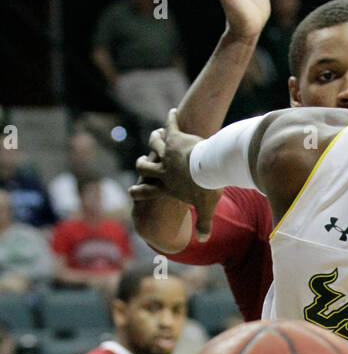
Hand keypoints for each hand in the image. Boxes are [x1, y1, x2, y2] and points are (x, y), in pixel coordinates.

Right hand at [133, 110, 218, 240]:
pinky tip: (173, 113)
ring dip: (155, 139)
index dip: (138, 194)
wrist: (209, 169)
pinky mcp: (175, 138)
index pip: (147, 193)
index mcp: (167, 188)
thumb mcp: (206, 209)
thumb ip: (204, 225)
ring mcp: (168, 153)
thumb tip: (203, 240)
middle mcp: (163, 170)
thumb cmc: (206, 190)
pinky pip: (170, 126)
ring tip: (158, 136)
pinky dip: (172, 119)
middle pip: (144, 167)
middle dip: (142, 165)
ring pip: (154, 144)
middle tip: (142, 162)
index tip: (132, 192)